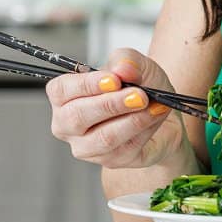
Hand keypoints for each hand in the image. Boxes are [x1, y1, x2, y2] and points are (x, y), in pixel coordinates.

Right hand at [47, 47, 187, 169]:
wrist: (161, 110)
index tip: (113, 79)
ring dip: (131, 120)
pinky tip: (155, 115)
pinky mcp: (111, 161)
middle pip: (77, 117)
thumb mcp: (137, 65)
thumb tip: (121, 69)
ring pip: (103, 138)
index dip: (86, 85)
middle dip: (110, 105)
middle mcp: (68, 125)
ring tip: (151, 105)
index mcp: (64, 96)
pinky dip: (144, 129)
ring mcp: (87, 147)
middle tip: (139, 95)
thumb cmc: (139, 86)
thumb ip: (127, 60)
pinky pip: (125, 148)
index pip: (61, 91)